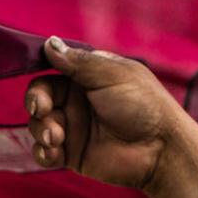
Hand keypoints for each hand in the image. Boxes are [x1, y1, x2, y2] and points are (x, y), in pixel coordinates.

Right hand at [25, 36, 186, 191]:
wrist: (161, 149)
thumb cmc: (144, 105)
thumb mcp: (112, 75)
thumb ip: (78, 62)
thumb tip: (49, 43)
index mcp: (87, 76)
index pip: (52, 71)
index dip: (41, 75)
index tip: (41, 86)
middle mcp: (77, 101)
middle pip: (39, 97)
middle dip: (36, 103)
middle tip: (43, 110)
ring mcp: (74, 128)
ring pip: (38, 124)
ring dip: (41, 129)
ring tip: (57, 138)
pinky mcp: (72, 154)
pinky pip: (45, 152)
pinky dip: (43, 152)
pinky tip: (54, 152)